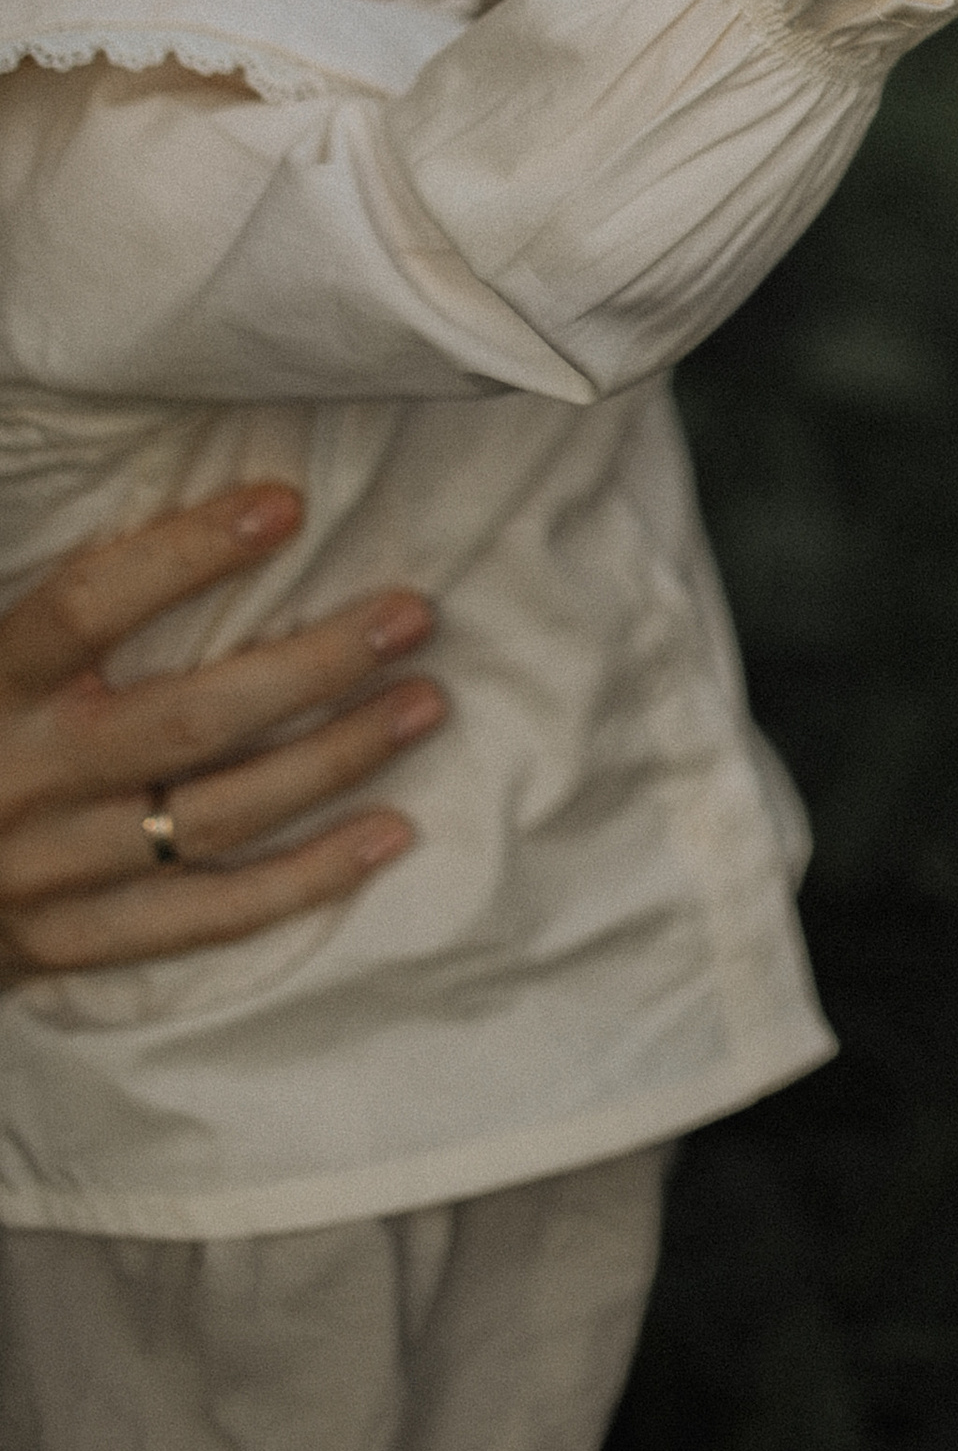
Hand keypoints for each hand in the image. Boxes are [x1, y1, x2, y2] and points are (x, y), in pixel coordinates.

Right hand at [0, 486, 441, 977]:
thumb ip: (73, 613)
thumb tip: (236, 516)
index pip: (88, 606)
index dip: (186, 553)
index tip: (286, 507)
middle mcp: (18, 778)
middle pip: (190, 720)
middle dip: (316, 666)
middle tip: (412, 617)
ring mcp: (44, 872)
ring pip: (217, 816)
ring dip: (335, 760)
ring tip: (424, 705)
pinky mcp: (67, 943)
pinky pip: (209, 917)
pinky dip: (308, 878)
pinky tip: (389, 833)